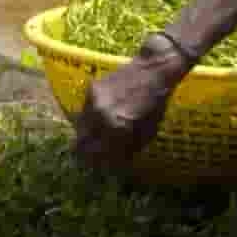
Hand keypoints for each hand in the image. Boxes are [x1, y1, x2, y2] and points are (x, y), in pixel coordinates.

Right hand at [72, 36, 188, 167]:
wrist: (152, 70)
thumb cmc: (156, 103)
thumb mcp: (147, 132)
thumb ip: (128, 149)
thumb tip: (113, 162)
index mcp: (116, 129)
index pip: (95, 155)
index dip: (94, 163)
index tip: (95, 166)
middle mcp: (100, 116)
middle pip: (80, 142)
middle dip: (83, 151)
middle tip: (88, 155)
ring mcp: (93, 101)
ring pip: (80, 126)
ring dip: (85, 133)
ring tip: (93, 137)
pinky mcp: (91, 89)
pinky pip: (85, 110)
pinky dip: (90, 117)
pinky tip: (99, 117)